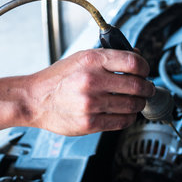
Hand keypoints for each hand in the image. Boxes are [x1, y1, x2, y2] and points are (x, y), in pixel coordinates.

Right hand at [26, 48, 154, 135]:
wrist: (34, 100)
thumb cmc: (57, 78)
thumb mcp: (81, 58)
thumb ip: (108, 57)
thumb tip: (136, 58)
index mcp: (92, 60)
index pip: (133, 62)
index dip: (145, 67)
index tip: (146, 71)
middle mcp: (92, 81)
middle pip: (137, 85)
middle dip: (147, 88)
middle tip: (147, 88)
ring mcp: (91, 103)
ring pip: (132, 105)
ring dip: (139, 103)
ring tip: (136, 101)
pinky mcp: (89, 123)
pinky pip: (121, 121)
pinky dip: (129, 117)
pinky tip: (125, 113)